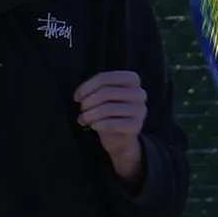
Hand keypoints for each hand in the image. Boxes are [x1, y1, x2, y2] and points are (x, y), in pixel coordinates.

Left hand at [75, 67, 148, 181]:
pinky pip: (113, 124)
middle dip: (88, 102)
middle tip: (82, 110)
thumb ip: (93, 91)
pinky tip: (93, 126)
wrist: (120, 138)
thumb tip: (79, 96)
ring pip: (109, 108)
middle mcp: (139, 92)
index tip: (77, 98)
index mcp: (132, 79)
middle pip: (106, 92)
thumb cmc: (108, 112)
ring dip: (90, 114)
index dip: (86, 87)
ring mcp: (140, 110)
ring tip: (83, 119)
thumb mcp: (102, 96)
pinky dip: (99, 124)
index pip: (104, 78)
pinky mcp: (136, 126)